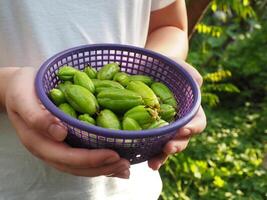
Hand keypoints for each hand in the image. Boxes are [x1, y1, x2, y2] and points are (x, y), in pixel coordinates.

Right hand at [5, 67, 129, 177]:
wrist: (16, 89)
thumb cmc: (21, 90)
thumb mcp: (23, 98)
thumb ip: (37, 117)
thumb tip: (59, 133)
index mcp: (38, 141)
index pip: (67, 156)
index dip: (91, 159)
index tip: (113, 154)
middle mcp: (48, 150)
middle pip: (77, 167)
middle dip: (102, 167)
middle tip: (126, 164)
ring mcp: (56, 148)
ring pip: (80, 166)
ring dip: (103, 169)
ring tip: (124, 168)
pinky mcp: (63, 143)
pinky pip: (81, 157)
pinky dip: (99, 162)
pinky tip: (113, 162)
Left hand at [148, 59, 206, 169]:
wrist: (147, 67)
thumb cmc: (167, 65)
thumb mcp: (179, 66)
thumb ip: (190, 73)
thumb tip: (198, 81)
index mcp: (189, 110)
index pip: (197, 122)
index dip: (193, 128)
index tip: (184, 129)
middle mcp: (177, 122)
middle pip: (181, 139)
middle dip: (176, 146)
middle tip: (168, 148)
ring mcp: (161, 127)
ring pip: (164, 146)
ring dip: (160, 156)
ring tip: (153, 163)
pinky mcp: (145, 128)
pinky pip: (146, 142)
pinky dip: (143, 150)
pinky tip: (135, 156)